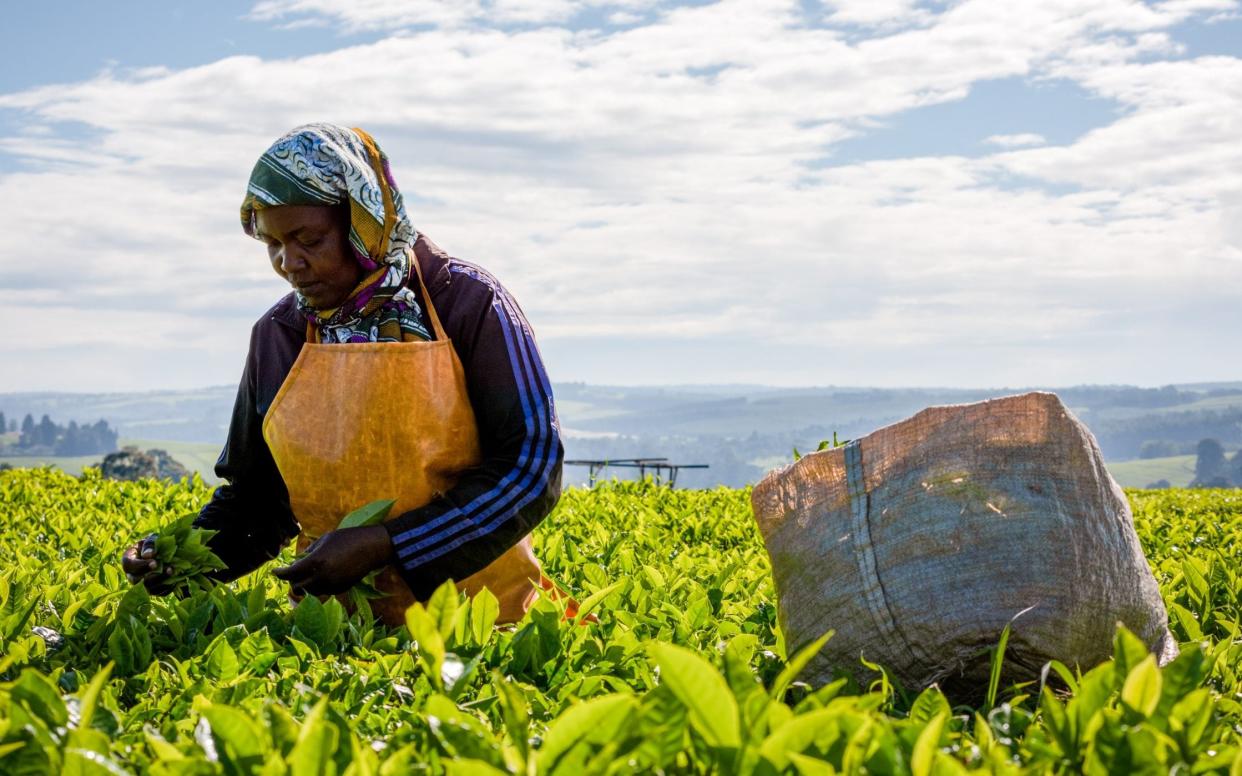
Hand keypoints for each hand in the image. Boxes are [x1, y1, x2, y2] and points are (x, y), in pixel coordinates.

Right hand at [121, 534, 172, 594]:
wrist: (166, 552)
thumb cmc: (156, 543)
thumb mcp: (152, 539)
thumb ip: (149, 544)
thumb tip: (148, 555)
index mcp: (128, 559)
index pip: (128, 565)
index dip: (141, 565)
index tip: (155, 563)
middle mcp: (132, 574)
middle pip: (135, 580)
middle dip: (152, 576)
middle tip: (167, 569)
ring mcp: (141, 584)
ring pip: (147, 589)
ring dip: (161, 582)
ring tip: (172, 572)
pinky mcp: (152, 590)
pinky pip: (158, 593)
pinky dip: (167, 587)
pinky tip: (176, 579)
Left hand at [272, 525, 394, 595]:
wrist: (372, 547)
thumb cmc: (348, 538)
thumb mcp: (325, 539)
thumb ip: (310, 551)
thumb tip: (299, 560)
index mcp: (316, 561)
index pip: (290, 573)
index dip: (280, 573)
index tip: (275, 571)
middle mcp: (322, 576)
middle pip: (297, 587)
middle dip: (292, 581)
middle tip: (292, 573)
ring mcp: (332, 585)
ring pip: (310, 592)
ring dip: (305, 585)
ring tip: (307, 575)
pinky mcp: (341, 589)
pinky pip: (323, 592)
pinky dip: (319, 586)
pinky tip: (322, 576)